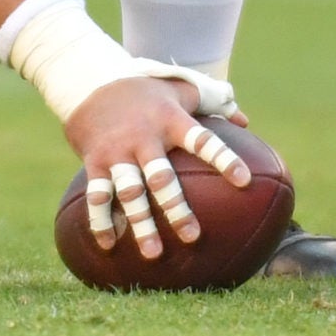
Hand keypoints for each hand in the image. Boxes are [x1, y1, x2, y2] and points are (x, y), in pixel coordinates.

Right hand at [66, 76, 251, 259]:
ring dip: (141, 225)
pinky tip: (109, 246)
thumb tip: (244, 122)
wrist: (90, 81)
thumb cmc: (145, 89)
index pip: (203, 140)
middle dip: (176, 209)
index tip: (244, 181)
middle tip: (193, 237)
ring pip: (130, 193)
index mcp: (170, 119)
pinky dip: (101, 222)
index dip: (224, 159)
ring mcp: (117, 151)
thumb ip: (213, 102)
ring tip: (154, 254)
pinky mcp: (95, 161)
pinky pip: (98, 196)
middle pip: (162, 178)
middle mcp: (144, 137)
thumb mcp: (180, 88)